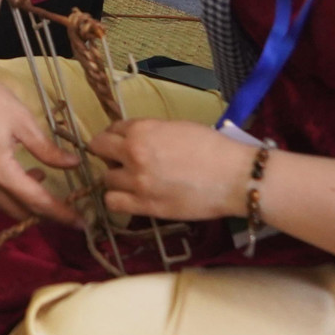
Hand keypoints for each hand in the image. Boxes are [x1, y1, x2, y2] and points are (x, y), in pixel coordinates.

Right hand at [0, 52, 82, 225]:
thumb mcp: (24, 122)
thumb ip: (48, 150)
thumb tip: (73, 164)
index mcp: (0, 171)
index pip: (37, 202)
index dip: (61, 214)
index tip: (81, 224)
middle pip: (18, 211)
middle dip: (43, 214)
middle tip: (66, 208)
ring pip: (3, 203)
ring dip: (25, 200)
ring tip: (43, 178)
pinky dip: (10, 190)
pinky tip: (20, 171)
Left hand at [89, 119, 256, 220]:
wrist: (234, 176)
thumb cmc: (213, 147)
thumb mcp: (177, 128)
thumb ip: (152, 132)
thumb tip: (138, 139)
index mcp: (142, 130)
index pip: (112, 129)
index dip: (115, 136)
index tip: (121, 142)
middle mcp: (133, 153)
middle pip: (100, 150)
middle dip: (108, 154)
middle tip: (121, 160)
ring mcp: (136, 181)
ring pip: (106, 179)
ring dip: (115, 179)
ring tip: (131, 181)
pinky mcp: (145, 206)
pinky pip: (113, 203)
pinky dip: (117, 200)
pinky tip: (130, 198)